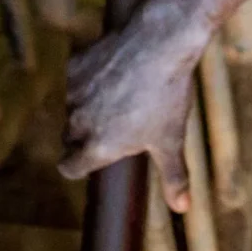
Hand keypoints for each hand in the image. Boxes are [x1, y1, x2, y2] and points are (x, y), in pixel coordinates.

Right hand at [58, 2, 204, 209]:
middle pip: (70, 137)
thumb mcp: (172, 140)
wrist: (161, 43)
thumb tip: (183, 207)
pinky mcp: (75, 64)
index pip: (69, 168)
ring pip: (73, 107)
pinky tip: (114, 70)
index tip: (94, 159)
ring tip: (119, 94)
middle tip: (114, 125)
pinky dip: (89, 77)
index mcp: (97, 147)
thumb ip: (174, 177)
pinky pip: (76, 78)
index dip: (79, 165)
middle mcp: (79, 123)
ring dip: (87, 105)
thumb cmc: (168, 95)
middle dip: (85, 135)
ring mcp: (74, 92)